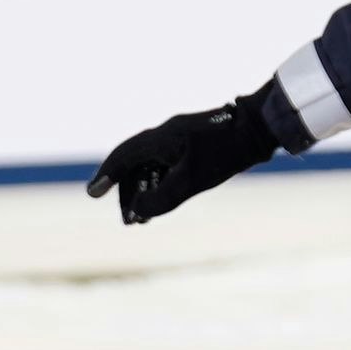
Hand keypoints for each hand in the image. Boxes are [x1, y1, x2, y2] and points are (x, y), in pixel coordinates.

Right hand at [87, 89, 281, 223]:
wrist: (258, 130)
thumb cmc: (225, 153)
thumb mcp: (191, 182)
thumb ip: (162, 199)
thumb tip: (139, 212)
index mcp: (159, 139)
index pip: (122, 157)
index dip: (106, 177)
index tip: (93, 194)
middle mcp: (163, 135)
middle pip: (134, 163)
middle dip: (127, 192)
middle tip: (128, 219)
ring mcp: (177, 138)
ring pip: (150, 165)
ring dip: (144, 189)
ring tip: (144, 217)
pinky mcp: (190, 144)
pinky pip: (165, 164)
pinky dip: (159, 182)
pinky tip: (162, 200)